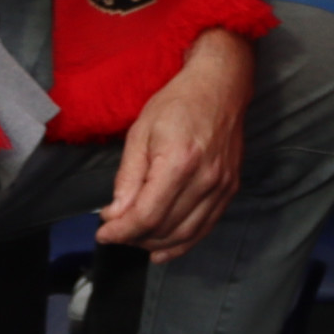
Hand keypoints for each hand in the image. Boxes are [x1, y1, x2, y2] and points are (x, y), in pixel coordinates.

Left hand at [99, 27, 251, 260]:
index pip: (146, 215)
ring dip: (156, 243)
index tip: (103, 233)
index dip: (120, 231)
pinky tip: (163, 247)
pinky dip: (183, 243)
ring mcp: (221, 185)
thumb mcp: (141, 132)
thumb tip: (115, 214)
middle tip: (116, 231)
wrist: (221, 85)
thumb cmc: (179, 102)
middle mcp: (205, 178)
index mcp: (179, 162)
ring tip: (135, 239)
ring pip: (185, 234)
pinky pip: (205, 227)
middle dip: (133, 238)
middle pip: (164, 228)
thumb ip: (128, 177)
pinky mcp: (230, 188)